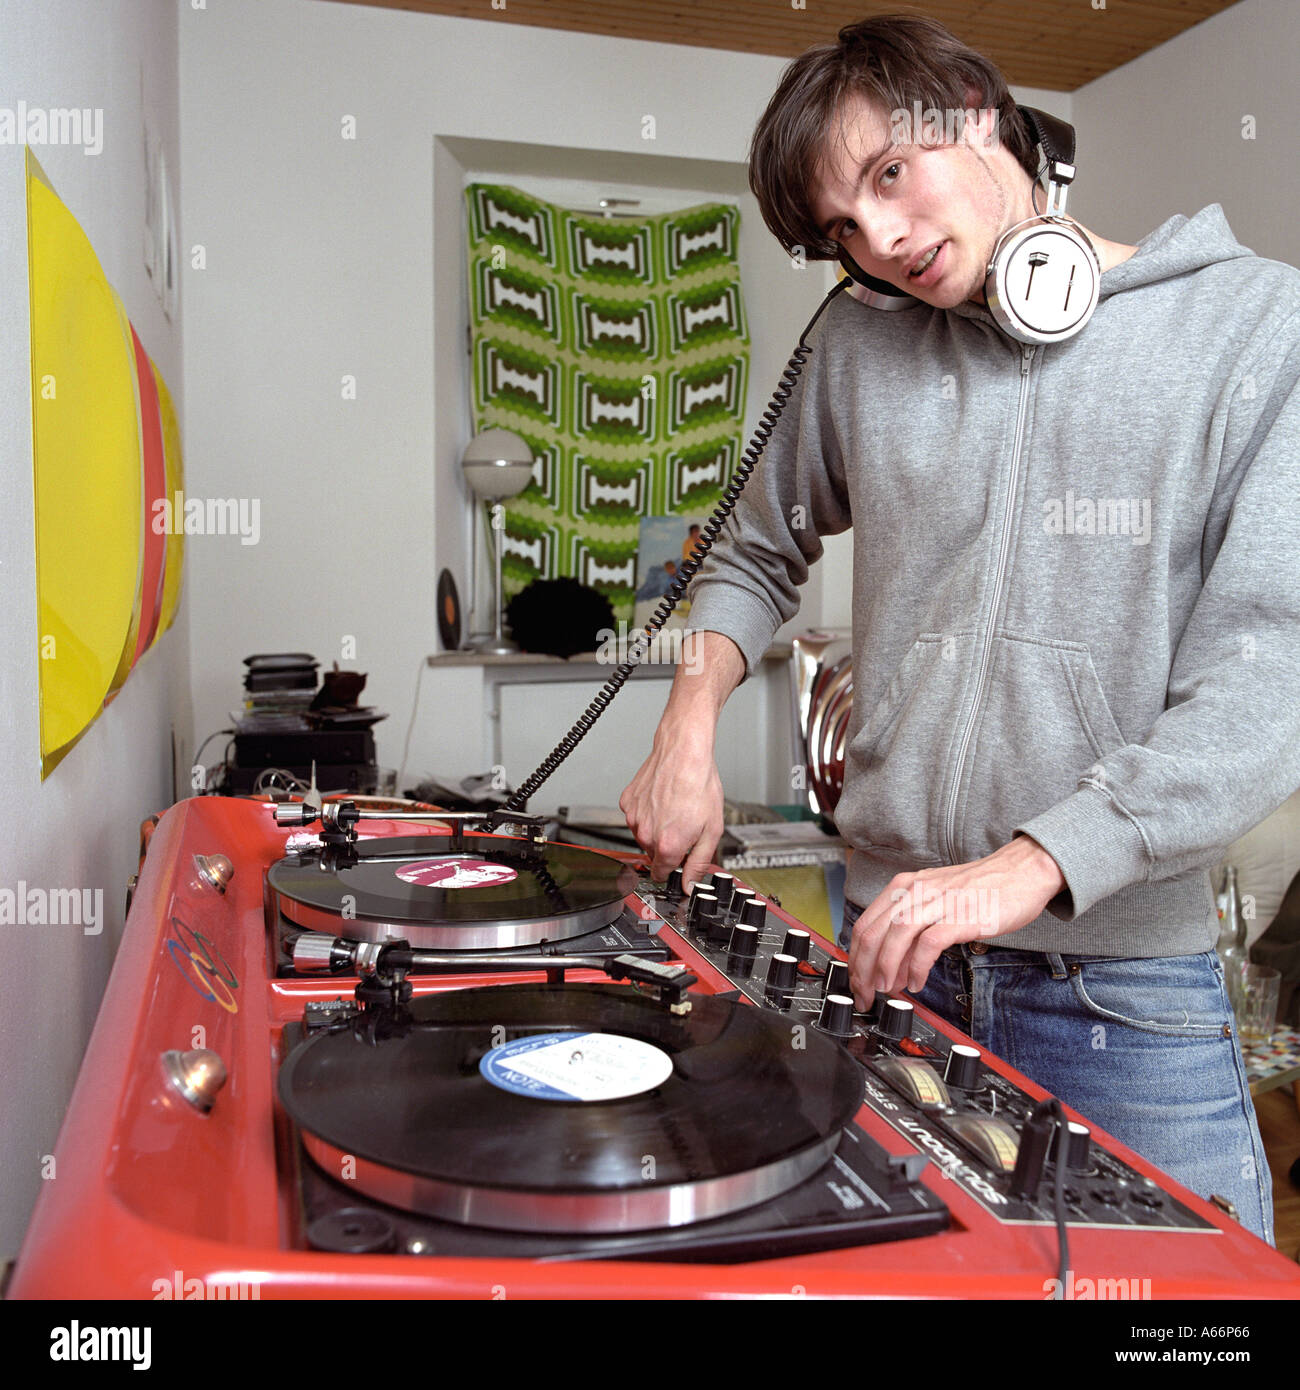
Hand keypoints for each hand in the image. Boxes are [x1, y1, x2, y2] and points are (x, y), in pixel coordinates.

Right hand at [619, 723, 723, 888]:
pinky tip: (663, 799)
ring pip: (644, 835)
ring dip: (657, 828)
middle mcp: (646, 834)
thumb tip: (690, 885)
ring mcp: (634, 817)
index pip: (661, 874)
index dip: (673, 869)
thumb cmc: (699, 784)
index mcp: (667, 845)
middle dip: (668, 846)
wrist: (684, 751)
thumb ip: (699, 863)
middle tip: (684, 825)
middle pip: (653, 854)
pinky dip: (648, 812)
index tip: (680, 861)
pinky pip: (637, 816)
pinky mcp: (627, 802)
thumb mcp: (712, 830)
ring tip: (675, 808)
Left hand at [848, 835, 1064, 1008]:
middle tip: (865, 993)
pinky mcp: (959, 916)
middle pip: (873, 934)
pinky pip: (928, 945)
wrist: (1021, 871)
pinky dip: (917, 967)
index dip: (854, 957)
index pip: (864, 924)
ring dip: (885, 969)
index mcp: (903, 886)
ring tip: (886, 989)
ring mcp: (937, 902)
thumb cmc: (979, 889)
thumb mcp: (934, 898)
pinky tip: (916, 982)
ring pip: (895, 938)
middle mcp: (914, 891)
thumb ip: (911, 924)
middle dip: (863, 969)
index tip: (856, 980)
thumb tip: (891, 962)